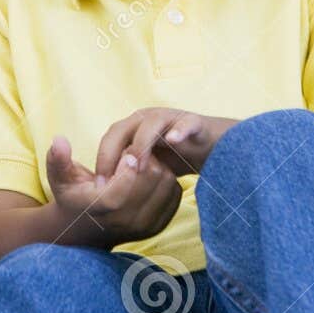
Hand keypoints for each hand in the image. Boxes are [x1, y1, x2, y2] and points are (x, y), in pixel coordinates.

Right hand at [45, 136, 181, 246]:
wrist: (85, 229)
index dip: (129, 160)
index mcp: (104, 206)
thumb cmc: (72, 195)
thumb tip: (59, 140)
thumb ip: (57, 159)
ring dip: (157, 168)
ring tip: (140, 168)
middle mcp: (127, 220)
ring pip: (167, 182)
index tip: (124, 153)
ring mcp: (145, 226)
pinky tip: (149, 179)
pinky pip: (175, 193)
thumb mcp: (59, 177)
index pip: (131, 175)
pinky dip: (166, 181)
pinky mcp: (159, 226)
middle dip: (145, 158)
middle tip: (132, 157)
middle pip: (153, 175)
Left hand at [94, 108, 234, 177]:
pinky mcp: (194, 122)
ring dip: (142, 143)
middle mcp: (148, 119)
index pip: (109, 139)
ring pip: (150, 123)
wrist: (215, 147)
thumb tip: (103, 193)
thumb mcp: (148, 166)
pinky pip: (185, 123)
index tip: (98, 188)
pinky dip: (179, 129)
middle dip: (113, 153)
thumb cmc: (175, 158)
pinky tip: (174, 141)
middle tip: (111, 179)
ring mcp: (170, 118)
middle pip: (122, 128)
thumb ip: (128, 173)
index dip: (101, 161)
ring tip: (138, 167)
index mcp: (133, 128)